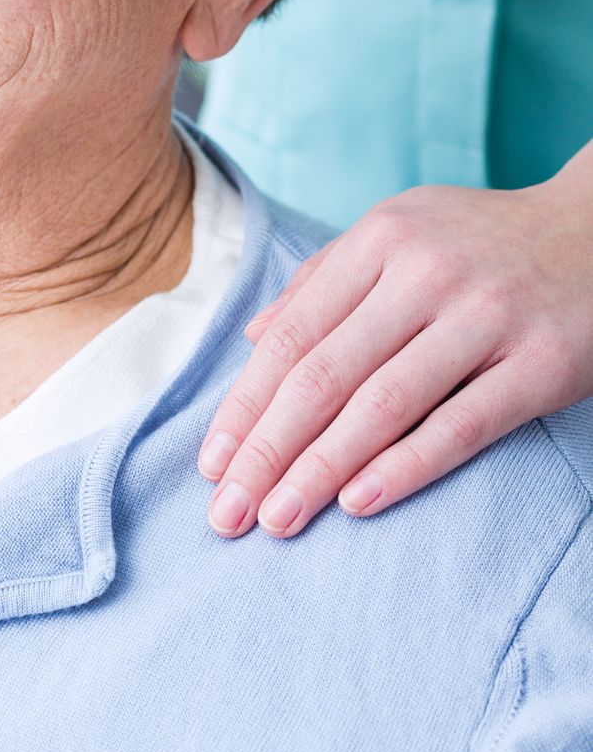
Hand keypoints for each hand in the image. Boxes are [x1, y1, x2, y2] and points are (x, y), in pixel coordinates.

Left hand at [197, 141, 592, 538]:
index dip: (246, 405)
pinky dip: (405, 467)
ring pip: (382, 405)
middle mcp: (425, 273)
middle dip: (267, 451)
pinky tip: (357, 502)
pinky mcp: (539, 364)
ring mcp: (485, 317)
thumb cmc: (478, 243)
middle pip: (324, 376)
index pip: (293, 337)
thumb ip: (325, 283)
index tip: (211, 463)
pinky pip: (460, 426)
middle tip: (229, 511)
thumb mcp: (398, 235)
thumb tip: (254, 338)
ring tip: (279, 517)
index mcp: (380, 241)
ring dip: (320, 469)